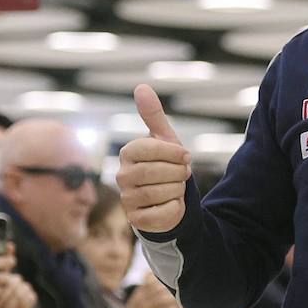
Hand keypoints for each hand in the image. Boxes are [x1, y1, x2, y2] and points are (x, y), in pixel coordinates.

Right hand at [118, 85, 191, 233]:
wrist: (169, 201)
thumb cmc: (166, 167)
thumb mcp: (164, 140)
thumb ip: (153, 115)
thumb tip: (141, 86)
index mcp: (128, 154)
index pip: (150, 148)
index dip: (174, 153)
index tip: (185, 157)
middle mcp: (122, 176)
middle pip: (157, 172)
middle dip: (178, 174)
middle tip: (181, 175)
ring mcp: (127, 199)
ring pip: (162, 192)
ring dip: (177, 190)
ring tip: (175, 188)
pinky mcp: (136, 220)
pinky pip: (164, 213)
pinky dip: (175, 208)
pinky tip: (172, 205)